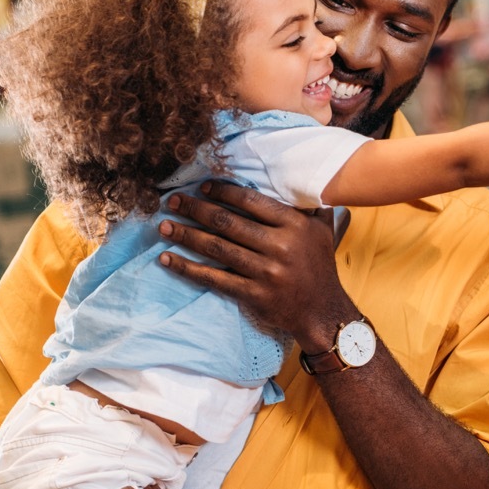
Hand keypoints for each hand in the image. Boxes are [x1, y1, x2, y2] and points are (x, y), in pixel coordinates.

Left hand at [158, 182, 357, 351]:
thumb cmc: (320, 266)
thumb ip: (313, 205)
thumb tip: (304, 177)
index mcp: (294, 225)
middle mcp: (279, 246)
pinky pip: (214, 278)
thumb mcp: (324, 230)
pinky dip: (188, 268)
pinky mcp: (252, 294)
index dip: (223, 193)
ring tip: (164, 226)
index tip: (203, 188)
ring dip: (186, 235)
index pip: (251, 201)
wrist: (322, 311)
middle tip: (173, 201)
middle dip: (195, 209)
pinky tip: (168, 259)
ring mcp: (264, 271)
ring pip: (217, 248)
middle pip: (228, 222)